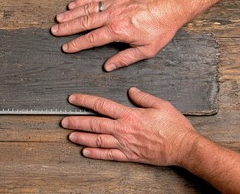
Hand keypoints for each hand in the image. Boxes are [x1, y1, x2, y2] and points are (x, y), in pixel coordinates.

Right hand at [51, 0, 188, 70]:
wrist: (173, 6)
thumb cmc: (161, 27)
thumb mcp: (146, 50)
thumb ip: (124, 59)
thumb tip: (108, 66)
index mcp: (118, 30)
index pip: (91, 39)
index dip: (76, 44)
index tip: (66, 47)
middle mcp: (113, 15)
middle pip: (84, 22)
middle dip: (67, 28)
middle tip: (55, 32)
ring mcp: (115, 3)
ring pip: (87, 9)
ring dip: (71, 14)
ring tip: (59, 19)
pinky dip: (84, 0)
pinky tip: (74, 4)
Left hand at [61, 87, 200, 165]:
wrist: (183, 147)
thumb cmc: (174, 126)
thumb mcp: (161, 104)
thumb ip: (143, 97)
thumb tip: (131, 90)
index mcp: (129, 115)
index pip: (101, 105)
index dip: (84, 101)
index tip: (72, 99)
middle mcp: (123, 129)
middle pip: (94, 124)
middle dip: (76, 122)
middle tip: (63, 121)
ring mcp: (124, 144)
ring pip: (97, 140)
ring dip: (81, 138)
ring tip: (69, 135)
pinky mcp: (129, 155)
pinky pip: (108, 155)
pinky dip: (95, 153)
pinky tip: (84, 152)